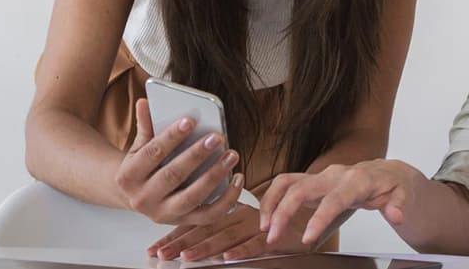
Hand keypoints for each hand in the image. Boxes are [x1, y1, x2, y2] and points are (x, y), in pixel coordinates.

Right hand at [114, 98, 238, 224]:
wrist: (135, 197)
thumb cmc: (143, 166)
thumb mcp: (138, 147)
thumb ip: (145, 126)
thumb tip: (144, 102)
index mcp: (128, 177)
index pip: (151, 153)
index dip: (171, 137)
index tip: (190, 120)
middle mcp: (143, 199)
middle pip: (172, 176)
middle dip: (196, 155)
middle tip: (217, 137)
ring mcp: (164, 214)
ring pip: (192, 197)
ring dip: (214, 176)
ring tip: (231, 155)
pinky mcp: (183, 222)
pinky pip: (209, 215)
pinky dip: (227, 199)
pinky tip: (238, 178)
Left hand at [148, 200, 310, 261]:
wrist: (312, 215)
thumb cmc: (277, 222)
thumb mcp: (246, 222)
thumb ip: (223, 228)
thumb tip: (189, 243)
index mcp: (232, 211)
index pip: (199, 222)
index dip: (176, 235)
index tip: (156, 247)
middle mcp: (241, 216)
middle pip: (206, 229)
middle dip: (181, 243)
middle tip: (162, 255)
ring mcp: (257, 225)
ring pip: (226, 237)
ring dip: (205, 248)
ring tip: (186, 257)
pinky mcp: (274, 236)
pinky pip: (255, 244)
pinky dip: (241, 251)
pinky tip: (227, 258)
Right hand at [259, 159, 421, 246]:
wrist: (387, 172)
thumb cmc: (392, 185)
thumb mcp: (403, 194)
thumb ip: (399, 205)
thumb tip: (396, 215)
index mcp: (356, 180)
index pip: (334, 199)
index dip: (320, 218)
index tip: (308, 238)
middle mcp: (334, 175)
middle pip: (301, 187)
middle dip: (284, 210)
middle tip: (272, 235)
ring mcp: (321, 176)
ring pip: (287, 182)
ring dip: (271, 202)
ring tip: (265, 227)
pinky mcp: (312, 180)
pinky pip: (286, 184)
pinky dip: (272, 198)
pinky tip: (267, 218)